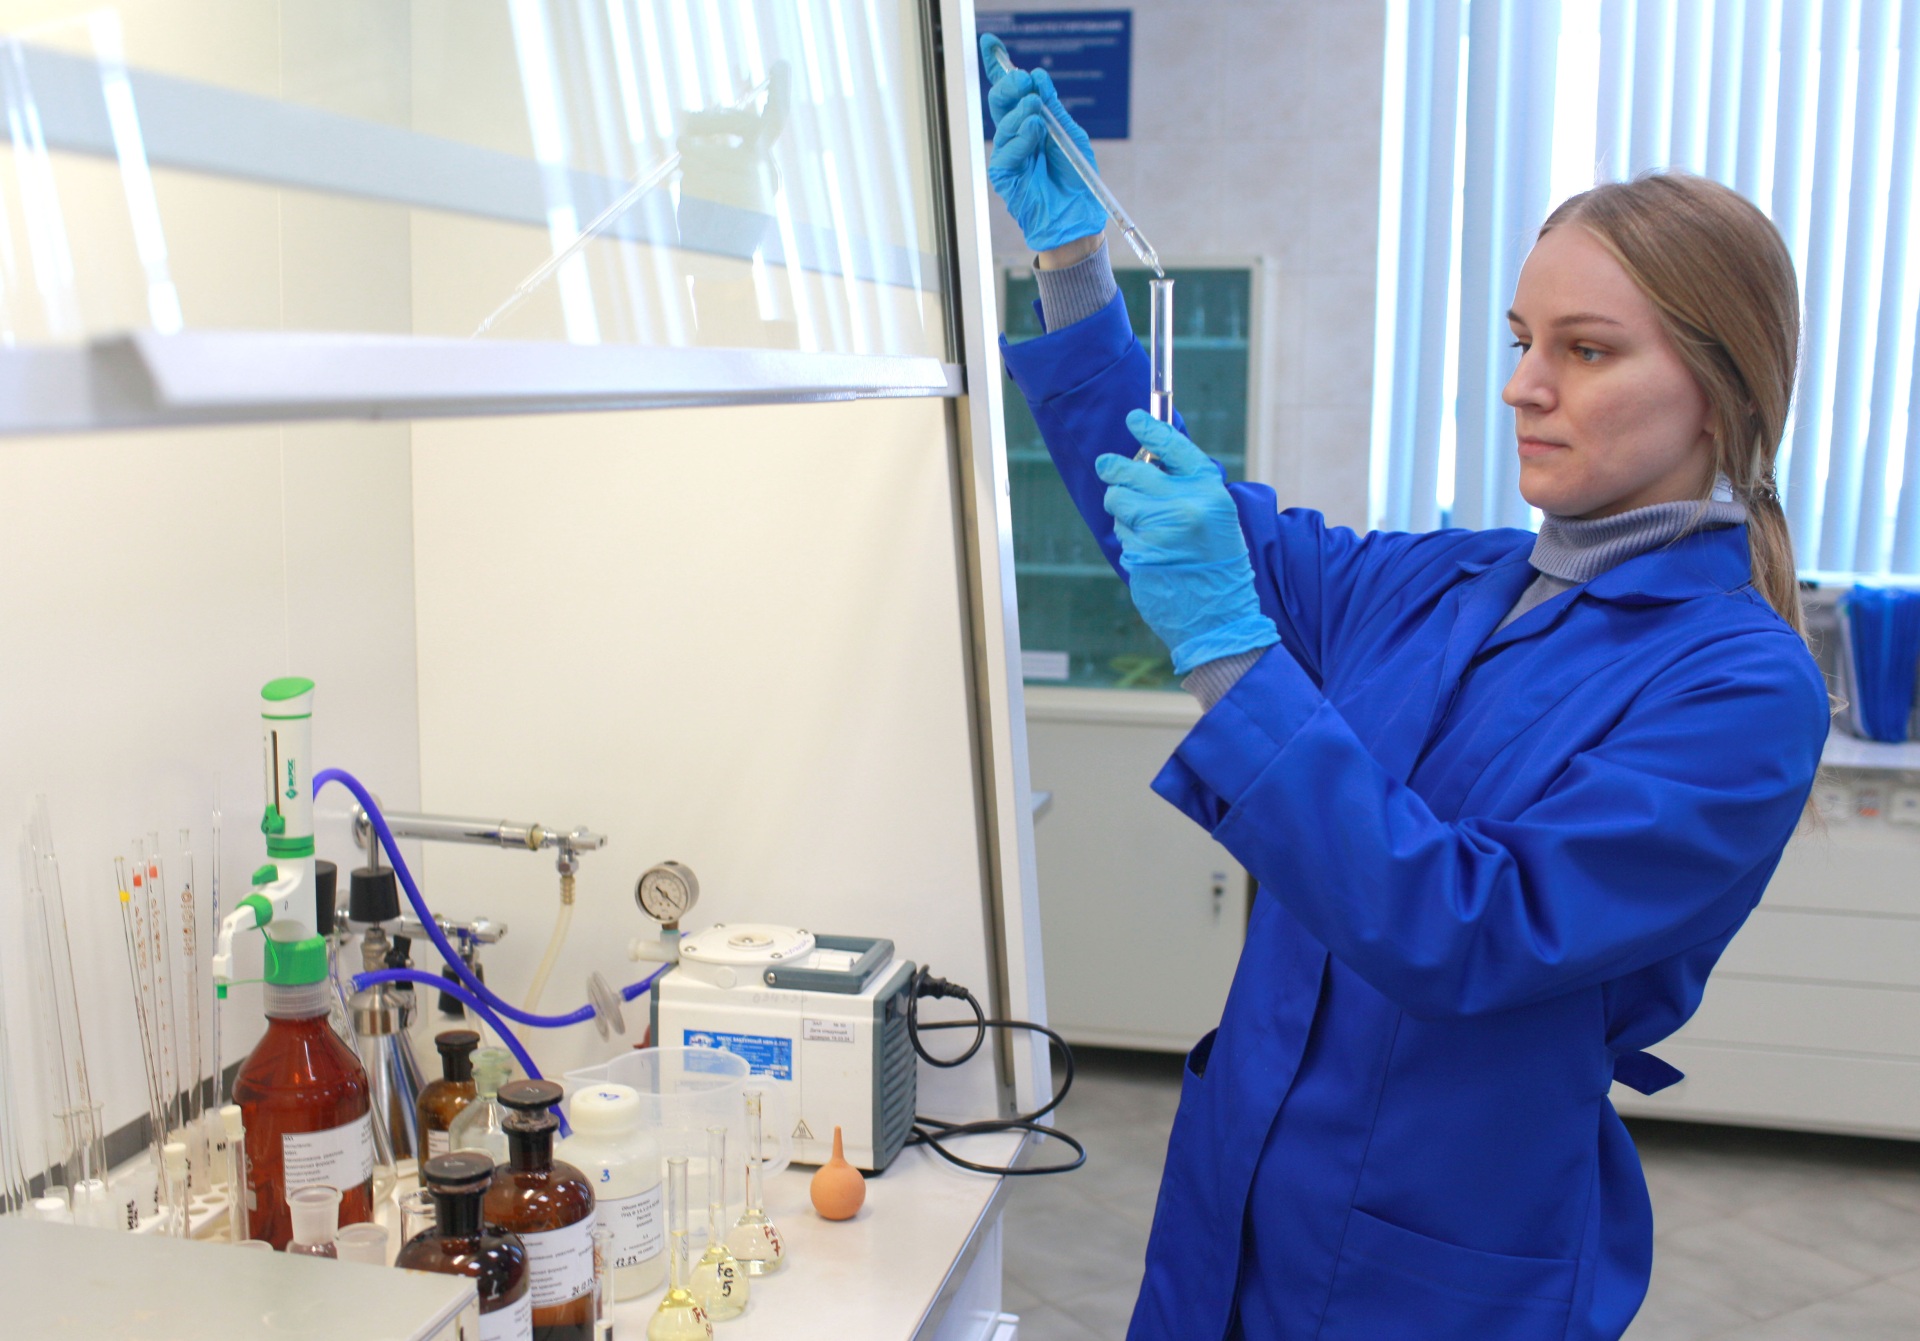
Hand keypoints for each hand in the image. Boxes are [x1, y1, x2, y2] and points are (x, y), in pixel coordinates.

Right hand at [981, 34, 1106, 251]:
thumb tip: (1037, 77)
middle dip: (1010, 86)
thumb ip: (1053, 107)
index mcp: (1029, 123)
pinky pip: (1006, 151)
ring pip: (1003, 124)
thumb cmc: (1075, 176)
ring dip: (1021, 112)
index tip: (991, 43)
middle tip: (1024, 81)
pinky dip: (1022, 138)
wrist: (1078, 213)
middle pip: (1000, 102)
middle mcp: (1014, 137)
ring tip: (1037, 112)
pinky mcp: (1004, 176)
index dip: (998, 67)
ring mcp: (1007, 156)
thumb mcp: (1069, 133)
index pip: (1010, 93)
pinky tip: (1035, 133)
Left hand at [1095, 412, 1278, 675]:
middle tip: (1107, 467)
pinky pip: (1122, 533)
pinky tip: (1150, 553)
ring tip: (1144, 525)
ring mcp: (1160, 530)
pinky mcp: (1141, 553)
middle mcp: (1185, 505)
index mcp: (1209, 492)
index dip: (1151, 429)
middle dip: (1115, 470)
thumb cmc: (1219, 566)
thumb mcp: (1216, 517)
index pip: (1174, 448)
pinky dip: (1129, 539)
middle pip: (1130, 471)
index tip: (1133, 418)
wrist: (1221, 617)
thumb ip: (1186, 489)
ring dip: (1121, 510)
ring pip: (1118, 501)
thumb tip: (1147, 462)